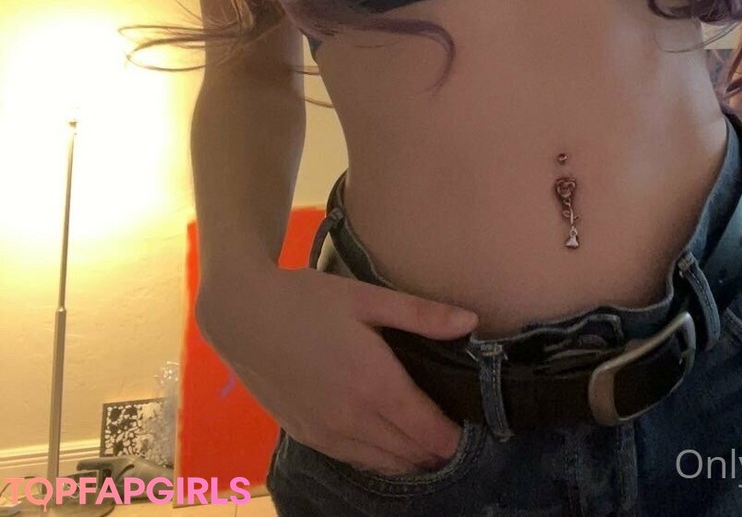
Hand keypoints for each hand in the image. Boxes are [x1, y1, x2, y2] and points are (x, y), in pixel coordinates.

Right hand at [195, 263, 478, 474]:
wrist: (244, 316)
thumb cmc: (309, 299)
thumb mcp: (368, 298)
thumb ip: (422, 314)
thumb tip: (471, 321)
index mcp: (375, 384)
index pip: (428, 430)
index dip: (455, 437)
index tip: (477, 429)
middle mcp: (353, 419)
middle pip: (410, 454)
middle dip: (438, 450)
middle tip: (459, 435)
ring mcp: (327, 433)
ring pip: (383, 464)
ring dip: (411, 459)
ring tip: (431, 443)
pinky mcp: (307, 436)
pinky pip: (355, 460)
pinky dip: (380, 459)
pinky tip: (390, 445)